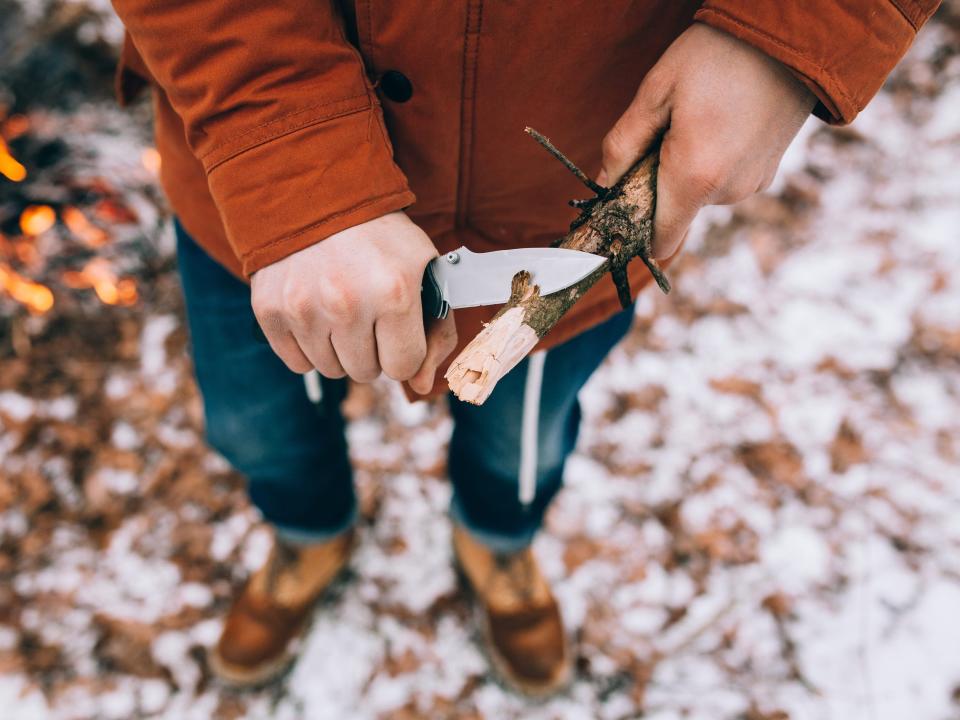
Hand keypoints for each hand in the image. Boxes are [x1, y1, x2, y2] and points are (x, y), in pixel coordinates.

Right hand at [251, 212, 457, 393]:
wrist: (315, 193)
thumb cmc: (381, 238)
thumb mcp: (425, 270)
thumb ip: (437, 331)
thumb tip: (418, 386)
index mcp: (395, 293)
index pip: (402, 366)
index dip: (403, 349)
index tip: (397, 325)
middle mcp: (347, 303)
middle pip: (366, 372)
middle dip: (372, 349)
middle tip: (367, 312)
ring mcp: (303, 308)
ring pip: (331, 369)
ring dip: (340, 348)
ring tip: (341, 308)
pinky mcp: (269, 309)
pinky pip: (297, 363)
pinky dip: (308, 346)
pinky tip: (315, 312)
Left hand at [598, 23, 815, 258]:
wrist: (790, 34)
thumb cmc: (718, 54)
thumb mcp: (656, 91)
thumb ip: (623, 145)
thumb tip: (604, 184)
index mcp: (695, 177)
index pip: (661, 240)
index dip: (638, 229)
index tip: (626, 201)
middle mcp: (728, 192)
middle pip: (676, 211)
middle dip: (659, 182)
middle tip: (665, 131)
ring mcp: (752, 185)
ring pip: (700, 194)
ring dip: (687, 169)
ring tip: (698, 119)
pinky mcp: (767, 173)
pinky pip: (724, 180)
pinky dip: (713, 161)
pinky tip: (720, 123)